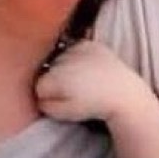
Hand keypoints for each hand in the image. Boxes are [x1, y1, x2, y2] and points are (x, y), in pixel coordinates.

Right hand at [35, 40, 156, 125]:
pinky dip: (76, 57)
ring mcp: (77, 48)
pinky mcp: (89, 43)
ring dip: (64, 66)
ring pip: (58, 58)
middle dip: (54, 79)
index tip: (63, 100)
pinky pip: (73, 48)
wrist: (123, 93)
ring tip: (80, 80)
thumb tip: (36, 93)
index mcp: (56, 78)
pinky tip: (86, 68)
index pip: (38, 86)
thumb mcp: (64, 113)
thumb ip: (44, 104)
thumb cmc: (93, 106)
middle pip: (47, 69)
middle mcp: (64, 59)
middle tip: (73, 90)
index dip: (48, 95)